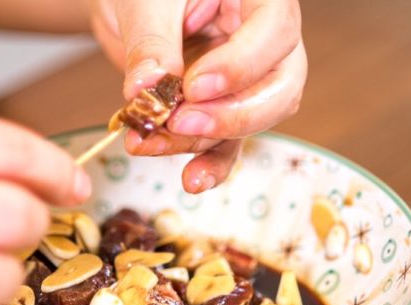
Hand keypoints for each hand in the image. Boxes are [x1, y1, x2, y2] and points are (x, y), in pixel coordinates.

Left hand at [91, 0, 305, 192]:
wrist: (129, 4)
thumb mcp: (146, 0)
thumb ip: (151, 42)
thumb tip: (148, 90)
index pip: (275, 32)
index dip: (240, 65)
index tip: (194, 86)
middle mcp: (267, 40)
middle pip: (281, 87)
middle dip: (232, 115)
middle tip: (181, 122)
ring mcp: (250, 80)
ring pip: (251, 121)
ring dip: (201, 141)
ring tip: (147, 143)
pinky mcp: (224, 110)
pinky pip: (229, 143)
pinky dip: (209, 164)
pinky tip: (191, 180)